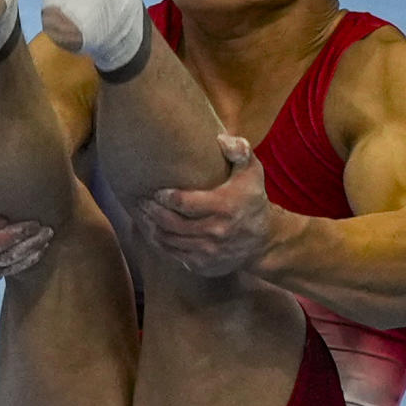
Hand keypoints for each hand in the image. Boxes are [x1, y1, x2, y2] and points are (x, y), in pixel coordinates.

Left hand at [136, 134, 274, 276]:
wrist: (264, 241)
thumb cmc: (252, 200)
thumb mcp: (252, 172)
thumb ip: (239, 151)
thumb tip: (220, 139)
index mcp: (224, 207)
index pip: (184, 203)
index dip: (165, 197)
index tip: (155, 190)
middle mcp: (215, 232)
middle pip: (171, 223)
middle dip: (151, 212)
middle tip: (141, 201)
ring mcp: (208, 252)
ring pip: (169, 241)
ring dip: (152, 228)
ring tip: (142, 215)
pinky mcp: (203, 266)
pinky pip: (174, 255)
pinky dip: (161, 244)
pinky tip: (154, 231)